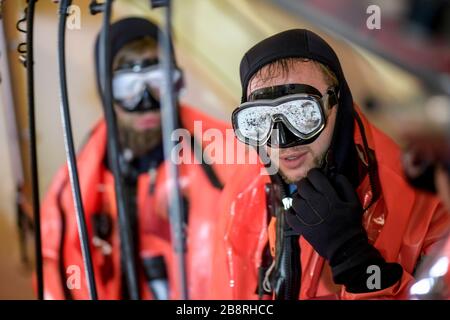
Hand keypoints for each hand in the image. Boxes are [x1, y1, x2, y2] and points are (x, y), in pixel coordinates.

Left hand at [286, 169, 383, 283]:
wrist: (345, 247)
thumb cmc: (351, 224)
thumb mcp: (354, 203)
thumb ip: (345, 186)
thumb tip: (335, 175)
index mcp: (328, 196)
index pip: (314, 175)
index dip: (314, 174)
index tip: (316, 178)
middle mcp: (315, 203)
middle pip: (301, 185)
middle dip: (305, 184)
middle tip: (310, 190)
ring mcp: (305, 215)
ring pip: (294, 199)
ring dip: (299, 198)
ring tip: (305, 203)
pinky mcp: (300, 226)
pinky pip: (289, 214)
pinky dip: (292, 212)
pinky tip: (298, 213)